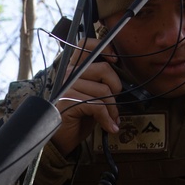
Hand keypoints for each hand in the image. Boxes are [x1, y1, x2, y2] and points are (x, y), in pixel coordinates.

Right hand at [51, 38, 122, 155]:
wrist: (62, 140)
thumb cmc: (79, 117)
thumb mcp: (92, 96)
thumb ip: (100, 81)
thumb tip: (122, 75)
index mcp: (73, 68)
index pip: (85, 44)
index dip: (103, 47)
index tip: (116, 60)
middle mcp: (68, 74)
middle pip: (103, 69)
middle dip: (116, 87)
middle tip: (115, 101)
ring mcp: (66, 86)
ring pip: (103, 91)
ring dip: (113, 109)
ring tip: (112, 119)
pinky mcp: (68, 101)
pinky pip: (98, 106)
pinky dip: (107, 119)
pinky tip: (110, 127)